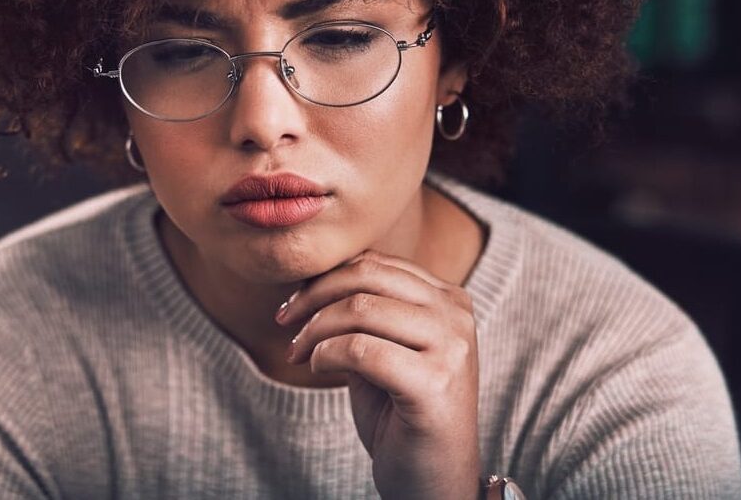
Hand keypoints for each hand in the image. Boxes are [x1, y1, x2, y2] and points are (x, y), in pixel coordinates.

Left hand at [276, 250, 480, 499]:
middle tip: (284, 322)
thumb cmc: (401, 415)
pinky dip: (326, 354)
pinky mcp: (435, 383)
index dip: (324, 278)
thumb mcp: (381, 348)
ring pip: (360, 308)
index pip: (375, 263)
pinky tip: (319, 369)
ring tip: (299, 354)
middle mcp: (456, 315)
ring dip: (315, 330)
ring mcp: (451, 347)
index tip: (293, 306)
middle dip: (313, 296)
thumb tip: (310, 276)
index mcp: (449, 299)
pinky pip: (360, 349)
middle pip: (366, 276)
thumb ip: (362, 310)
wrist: (433, 481)